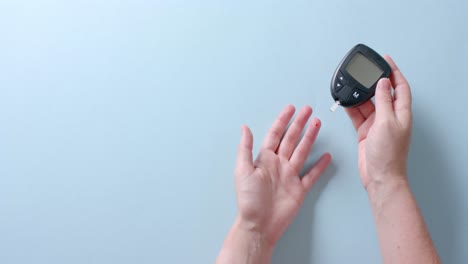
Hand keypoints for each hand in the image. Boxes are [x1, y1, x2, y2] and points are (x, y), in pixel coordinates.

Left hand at [234, 105, 330, 245]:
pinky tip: (325, 156)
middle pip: (291, 139)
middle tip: (308, 110)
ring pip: (302, 152)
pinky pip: (311, 175)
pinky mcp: (299, 189)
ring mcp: (290, 176)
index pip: (275, 134)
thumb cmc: (249, 200)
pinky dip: (319, 166)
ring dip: (309, 138)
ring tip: (317, 124)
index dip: (283, 120)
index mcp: (265, 159)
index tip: (290, 108)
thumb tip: (244, 127)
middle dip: (299, 124)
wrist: (259, 224)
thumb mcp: (242, 170)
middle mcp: (279, 165)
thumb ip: (245, 148)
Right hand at [346, 55, 411, 189]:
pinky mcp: (365, 131)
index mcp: (401, 113)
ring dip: (360, 95)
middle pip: (382, 93)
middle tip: (364, 71)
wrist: (379, 176)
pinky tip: (345, 101)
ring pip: (368, 103)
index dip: (394, 72)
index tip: (386, 60)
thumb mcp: (386, 123)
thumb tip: (382, 83)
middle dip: (373, 82)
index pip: (400, 87)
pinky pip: (357, 115)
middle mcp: (390, 117)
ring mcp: (377, 124)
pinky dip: (351, 108)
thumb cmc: (388, 155)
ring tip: (351, 86)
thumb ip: (383, 101)